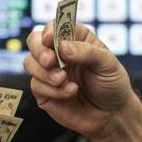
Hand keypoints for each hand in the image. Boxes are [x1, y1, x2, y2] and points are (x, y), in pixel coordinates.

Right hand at [24, 23, 137, 139]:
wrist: (111, 115)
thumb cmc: (112, 84)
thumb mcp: (108, 64)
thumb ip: (87, 52)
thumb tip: (63, 46)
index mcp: (75, 38)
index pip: (55, 26)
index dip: (49, 30)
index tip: (51, 40)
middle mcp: (59, 53)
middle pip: (34, 40)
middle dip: (38, 49)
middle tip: (49, 60)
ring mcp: (49, 72)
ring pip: (30, 63)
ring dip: (44, 72)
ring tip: (63, 80)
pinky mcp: (44, 91)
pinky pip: (36, 85)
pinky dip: (52, 89)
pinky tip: (70, 92)